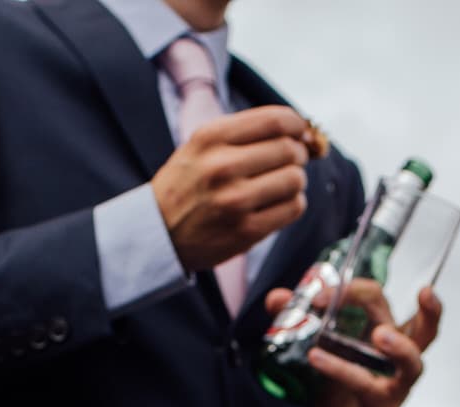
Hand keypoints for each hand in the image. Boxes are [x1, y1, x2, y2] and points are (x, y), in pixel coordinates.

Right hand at [152, 105, 310, 273]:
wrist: (158, 232)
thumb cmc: (187, 185)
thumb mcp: (201, 145)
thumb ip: (244, 133)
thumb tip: (301, 130)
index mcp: (211, 138)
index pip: (275, 121)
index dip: (296, 125)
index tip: (299, 132)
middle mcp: (222, 166)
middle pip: (289, 150)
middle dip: (298, 154)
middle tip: (290, 161)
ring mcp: (235, 200)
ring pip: (295, 180)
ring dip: (296, 181)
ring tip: (280, 184)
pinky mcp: (246, 231)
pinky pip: (293, 208)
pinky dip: (293, 203)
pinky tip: (277, 203)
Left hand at [266, 281, 443, 406]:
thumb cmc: (342, 381)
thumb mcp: (321, 346)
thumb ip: (298, 319)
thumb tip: (277, 298)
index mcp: (385, 329)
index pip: (376, 296)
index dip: (350, 288)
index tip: (317, 294)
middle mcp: (399, 351)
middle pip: (405, 315)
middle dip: (371, 298)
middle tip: (347, 292)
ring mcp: (395, 381)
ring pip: (413, 360)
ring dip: (401, 347)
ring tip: (381, 337)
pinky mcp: (381, 405)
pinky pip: (365, 386)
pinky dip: (342, 371)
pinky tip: (318, 359)